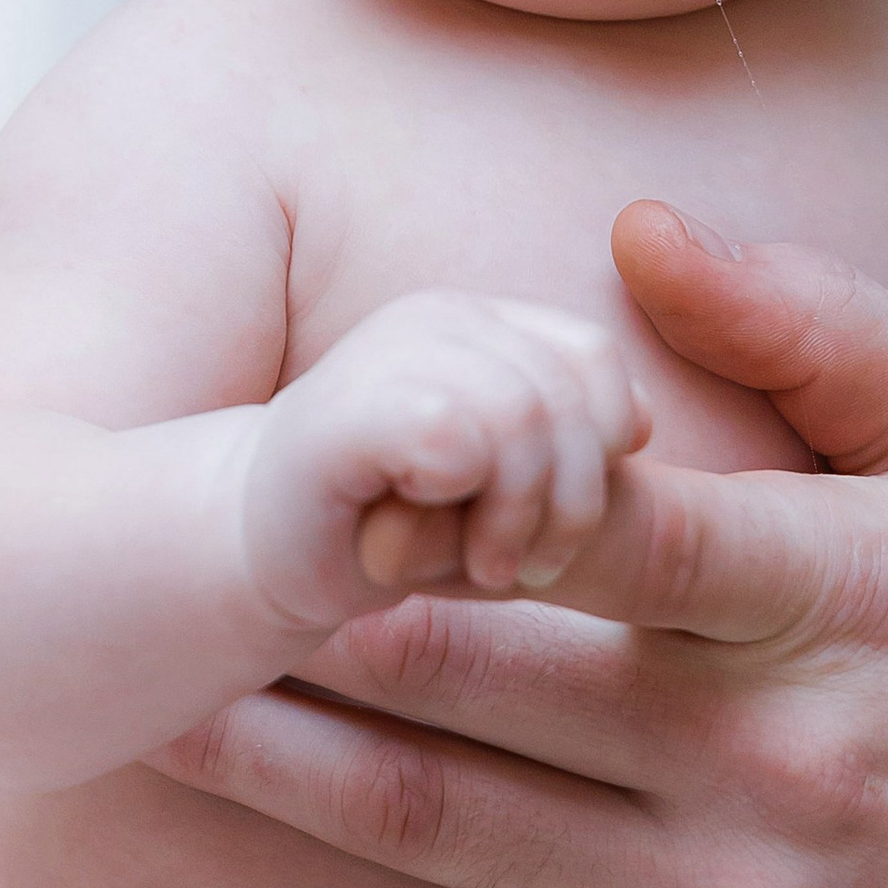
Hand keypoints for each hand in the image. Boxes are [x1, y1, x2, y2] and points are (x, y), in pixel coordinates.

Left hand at [99, 206, 887, 887]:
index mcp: (827, 597)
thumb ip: (824, 325)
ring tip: (114, 701)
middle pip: (462, 671)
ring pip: (425, 833)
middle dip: (283, 609)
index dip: (457, 477)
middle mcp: (761, 763)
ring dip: (248, 767)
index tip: (322, 434)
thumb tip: (636, 222)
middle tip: (144, 553)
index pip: (617, 521)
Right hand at [240, 291, 649, 627]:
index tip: (558, 522)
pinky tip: (431, 552)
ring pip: (525, 417)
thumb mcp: (507, 492)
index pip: (594, 361)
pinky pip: (462, 440)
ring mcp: (387, 354)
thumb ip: (575, 449)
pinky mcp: (348, 410)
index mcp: (482, 325)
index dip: (600, 448)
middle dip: (573, 501)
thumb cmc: (391, 532)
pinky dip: (469, 510)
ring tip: (489, 569)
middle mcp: (438, 318)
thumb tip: (637, 424)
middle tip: (528, 567)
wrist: (251, 558)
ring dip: (523, 515)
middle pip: (571, 394)